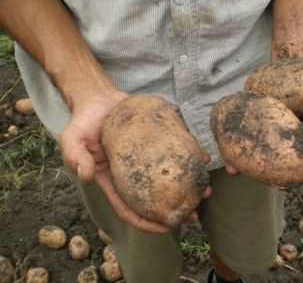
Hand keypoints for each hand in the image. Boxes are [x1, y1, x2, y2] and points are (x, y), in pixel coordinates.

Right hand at [59, 91, 209, 231]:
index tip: (165, 228)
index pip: (129, 208)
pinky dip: (189, 156)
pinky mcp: (155, 141)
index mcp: (112, 181)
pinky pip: (174, 151)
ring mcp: (146, 158)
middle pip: (154, 198)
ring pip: (168, 177)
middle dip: (174, 209)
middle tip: (193, 214)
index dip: (145, 222)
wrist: (97, 99)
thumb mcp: (72, 140)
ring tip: (205, 190)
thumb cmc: (82, 122)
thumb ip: (76, 157)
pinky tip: (203, 158)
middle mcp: (131, 174)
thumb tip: (87, 175)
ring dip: (187, 186)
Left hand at [224, 81, 302, 177]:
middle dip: (283, 175)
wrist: (291, 66)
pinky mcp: (251, 125)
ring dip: (249, 168)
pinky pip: (242, 140)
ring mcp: (268, 136)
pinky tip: (226, 160)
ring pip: (261, 157)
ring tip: (236, 171)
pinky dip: (234, 150)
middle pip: (286, 164)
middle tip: (283, 180)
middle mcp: (287, 142)